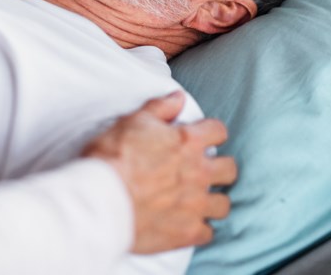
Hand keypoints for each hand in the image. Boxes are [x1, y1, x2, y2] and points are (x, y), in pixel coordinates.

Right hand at [81, 91, 237, 253]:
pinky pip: (208, 233)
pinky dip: (199, 229)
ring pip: (224, 204)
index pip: (219, 131)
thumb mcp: (133, 121)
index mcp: (188, 142)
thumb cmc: (112, 157)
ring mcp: (196, 204)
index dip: (212, 134)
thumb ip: (160, 108)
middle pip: (230, 169)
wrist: (100, 199)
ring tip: (198, 201)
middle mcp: (199, 172)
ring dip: (213, 201)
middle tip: (204, 172)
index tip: (204, 140)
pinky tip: (186, 225)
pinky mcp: (187, 232)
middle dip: (220, 169)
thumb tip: (178, 97)